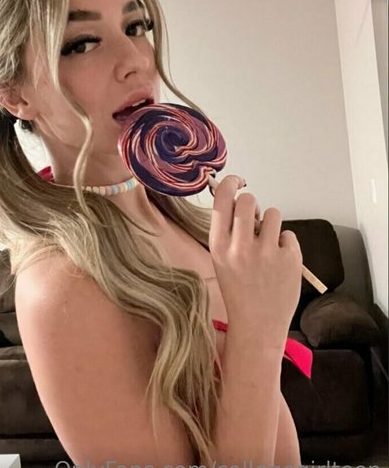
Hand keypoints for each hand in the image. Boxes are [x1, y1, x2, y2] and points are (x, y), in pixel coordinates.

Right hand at [208, 175, 302, 348]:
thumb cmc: (238, 291)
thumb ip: (228, 231)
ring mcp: (267, 253)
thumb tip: (240, 198)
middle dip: (253, 204)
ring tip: (268, 245)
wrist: (257, 326)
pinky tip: (279, 263)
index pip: (222, 199)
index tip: (237, 182)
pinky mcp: (290, 260)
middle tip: (254, 219)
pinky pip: (289, 234)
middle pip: (249, 200)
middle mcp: (241, 247)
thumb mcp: (221, 260)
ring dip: (272, 224)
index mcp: (219, 246)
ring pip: (274, 213)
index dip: (230, 183)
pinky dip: (286, 245)